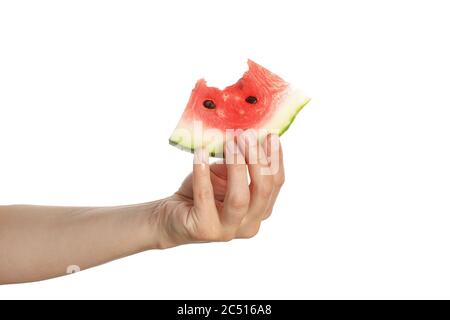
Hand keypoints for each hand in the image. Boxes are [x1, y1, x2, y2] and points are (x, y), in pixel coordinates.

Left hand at [155, 132, 284, 247]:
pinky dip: (203, 174)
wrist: (171, 217)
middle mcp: (249, 224)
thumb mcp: (224, 174)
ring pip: (239, 198)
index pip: (275, 183)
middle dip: (257, 160)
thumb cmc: (202, 193)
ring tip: (229, 143)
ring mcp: (227, 231)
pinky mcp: (204, 230)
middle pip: (262, 190)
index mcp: (260, 210)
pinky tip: (201, 153)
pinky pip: (205, 198)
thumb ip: (239, 161)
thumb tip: (248, 133)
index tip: (270, 135)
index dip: (275, 159)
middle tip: (247, 135)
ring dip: (236, 166)